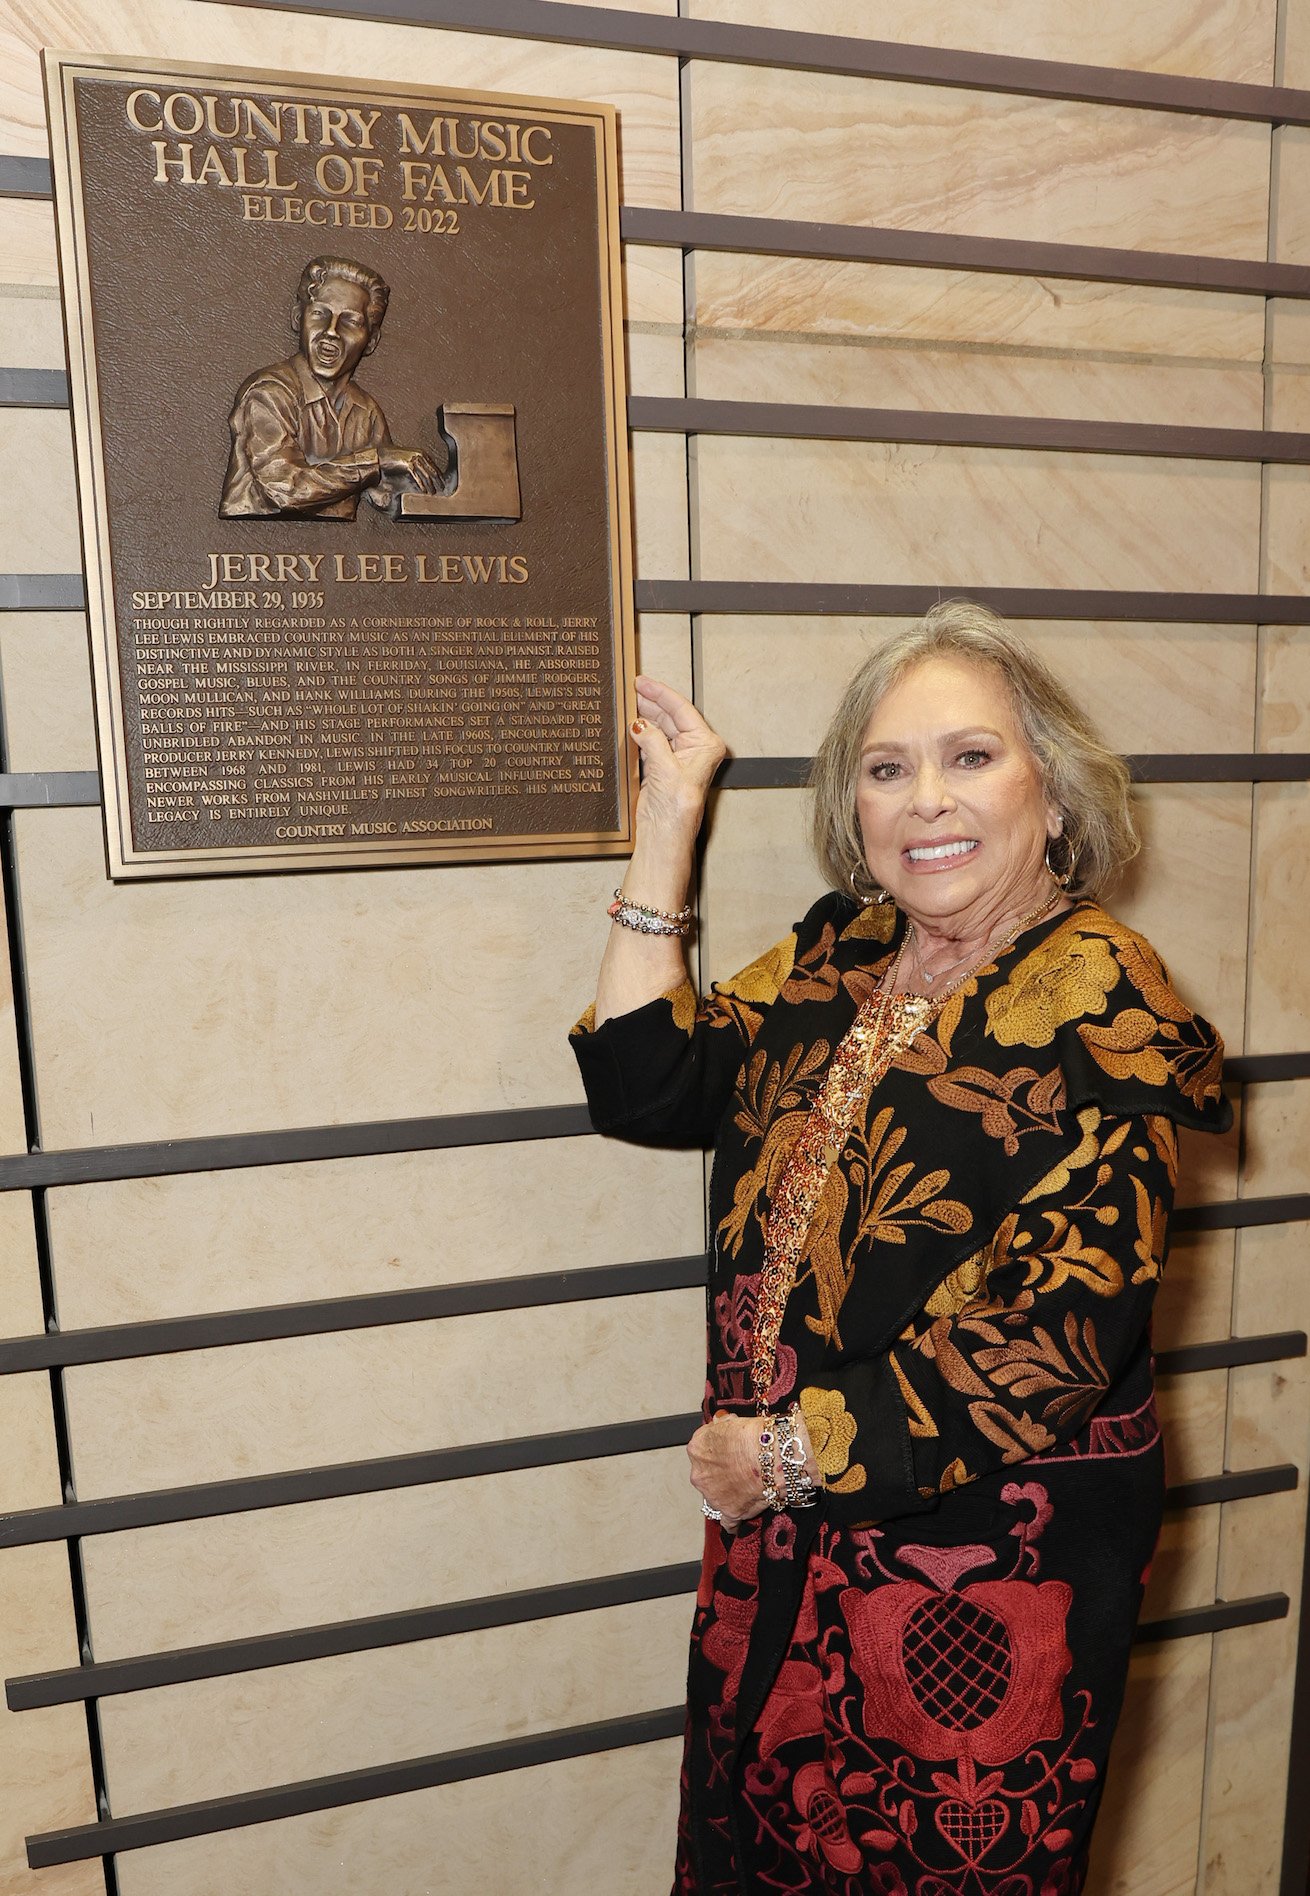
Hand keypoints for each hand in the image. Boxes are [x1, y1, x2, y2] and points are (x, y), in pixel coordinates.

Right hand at [382, 445, 440, 492]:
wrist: (381, 455)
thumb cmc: (393, 458)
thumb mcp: (409, 459)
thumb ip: (418, 464)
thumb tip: (425, 473)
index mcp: (421, 453)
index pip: (434, 465)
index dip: (439, 475)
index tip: (442, 482)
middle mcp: (420, 455)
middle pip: (433, 470)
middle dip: (438, 481)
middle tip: (442, 489)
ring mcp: (414, 459)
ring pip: (426, 475)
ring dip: (431, 485)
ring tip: (433, 492)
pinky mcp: (408, 464)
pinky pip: (418, 477)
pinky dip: (422, 485)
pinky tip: (425, 491)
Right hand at [629, 676, 727, 840]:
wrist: (665, 836)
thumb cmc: (676, 811)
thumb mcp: (665, 769)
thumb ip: (653, 741)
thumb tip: (640, 723)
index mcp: (705, 745)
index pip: (682, 709)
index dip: (661, 693)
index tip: (642, 682)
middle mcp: (695, 749)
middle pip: (671, 716)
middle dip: (651, 702)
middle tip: (631, 690)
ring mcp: (679, 758)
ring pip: (660, 727)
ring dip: (644, 716)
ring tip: (628, 703)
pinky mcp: (664, 767)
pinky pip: (651, 741)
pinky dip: (640, 732)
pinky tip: (630, 724)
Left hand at [687, 1412, 771, 1531]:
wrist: (773, 1456)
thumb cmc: (756, 1437)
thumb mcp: (732, 1422)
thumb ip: (721, 1428)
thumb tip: (721, 1425)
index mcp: (697, 1448)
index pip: (702, 1451)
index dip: (717, 1452)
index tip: (728, 1453)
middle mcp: (699, 1473)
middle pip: (706, 1476)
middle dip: (720, 1474)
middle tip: (739, 1470)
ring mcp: (712, 1495)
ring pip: (715, 1497)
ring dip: (727, 1495)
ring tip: (746, 1489)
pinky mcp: (729, 1512)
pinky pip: (728, 1522)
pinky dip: (734, 1521)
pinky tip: (740, 1518)